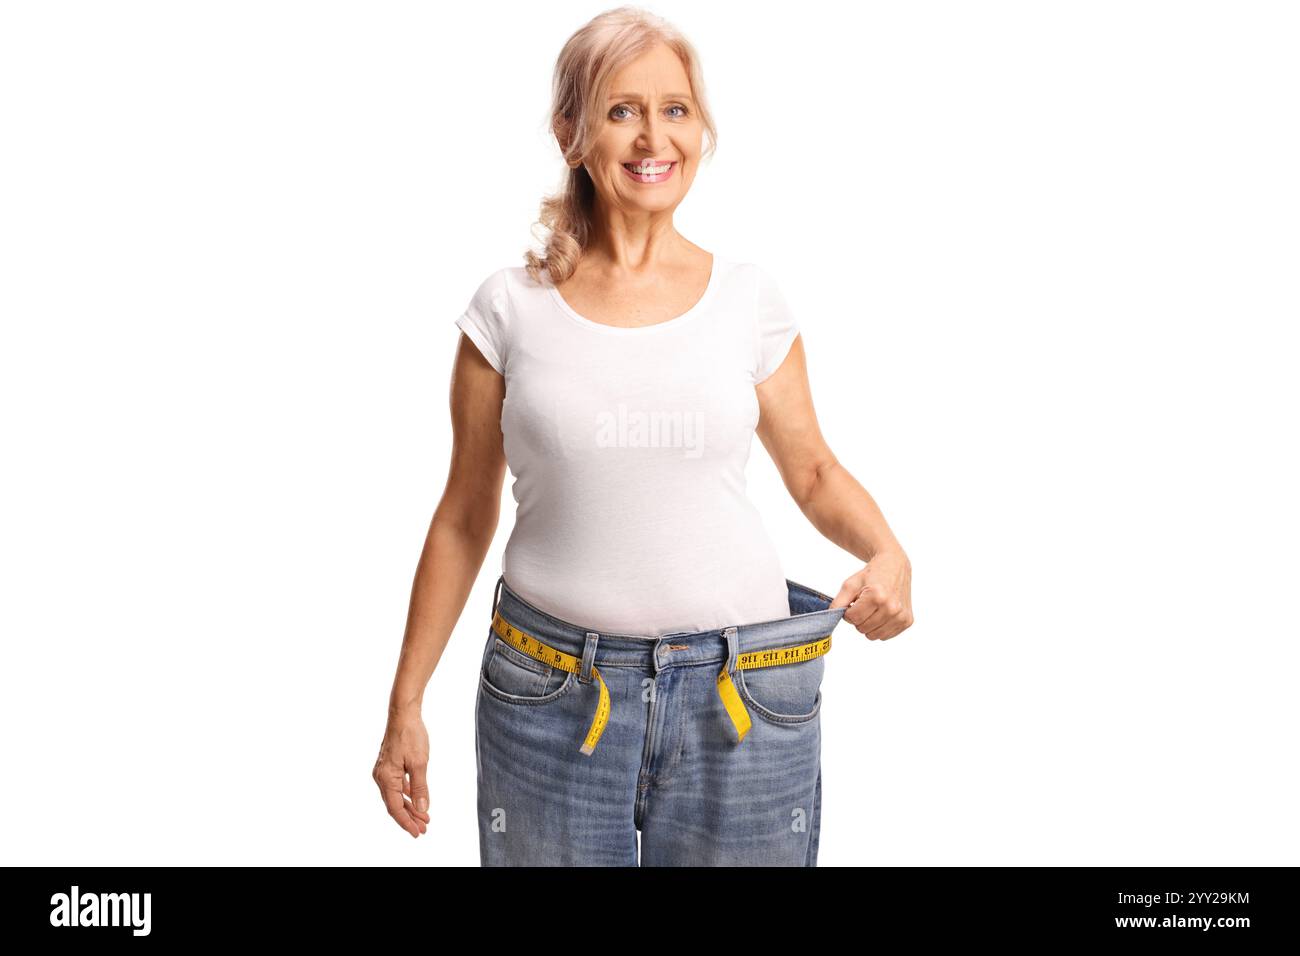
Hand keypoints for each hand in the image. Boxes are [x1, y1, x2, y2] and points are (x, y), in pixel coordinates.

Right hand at [372, 711, 431, 837]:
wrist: (403, 714)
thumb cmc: (411, 735)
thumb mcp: (420, 763)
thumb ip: (420, 787)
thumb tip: (422, 809)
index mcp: (386, 778)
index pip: (395, 808)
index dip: (407, 822)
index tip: (418, 833)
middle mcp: (380, 777)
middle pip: (394, 804)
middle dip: (409, 817)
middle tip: (424, 829)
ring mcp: (383, 771)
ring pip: (396, 795)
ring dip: (409, 806)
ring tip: (423, 817)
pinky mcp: (388, 765)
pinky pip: (396, 785)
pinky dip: (406, 794)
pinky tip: (416, 799)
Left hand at [830, 550, 913, 640]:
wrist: (894, 566)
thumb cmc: (872, 575)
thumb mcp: (851, 584)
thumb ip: (838, 601)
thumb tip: (831, 617)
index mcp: (877, 596)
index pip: (853, 618)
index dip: (848, 612)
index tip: (853, 603)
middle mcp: (892, 607)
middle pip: (862, 628)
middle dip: (858, 618)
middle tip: (863, 605)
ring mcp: (901, 616)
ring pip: (873, 635)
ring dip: (868, 625)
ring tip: (873, 609)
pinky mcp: (907, 621)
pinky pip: (885, 636)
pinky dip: (879, 628)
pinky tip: (882, 613)